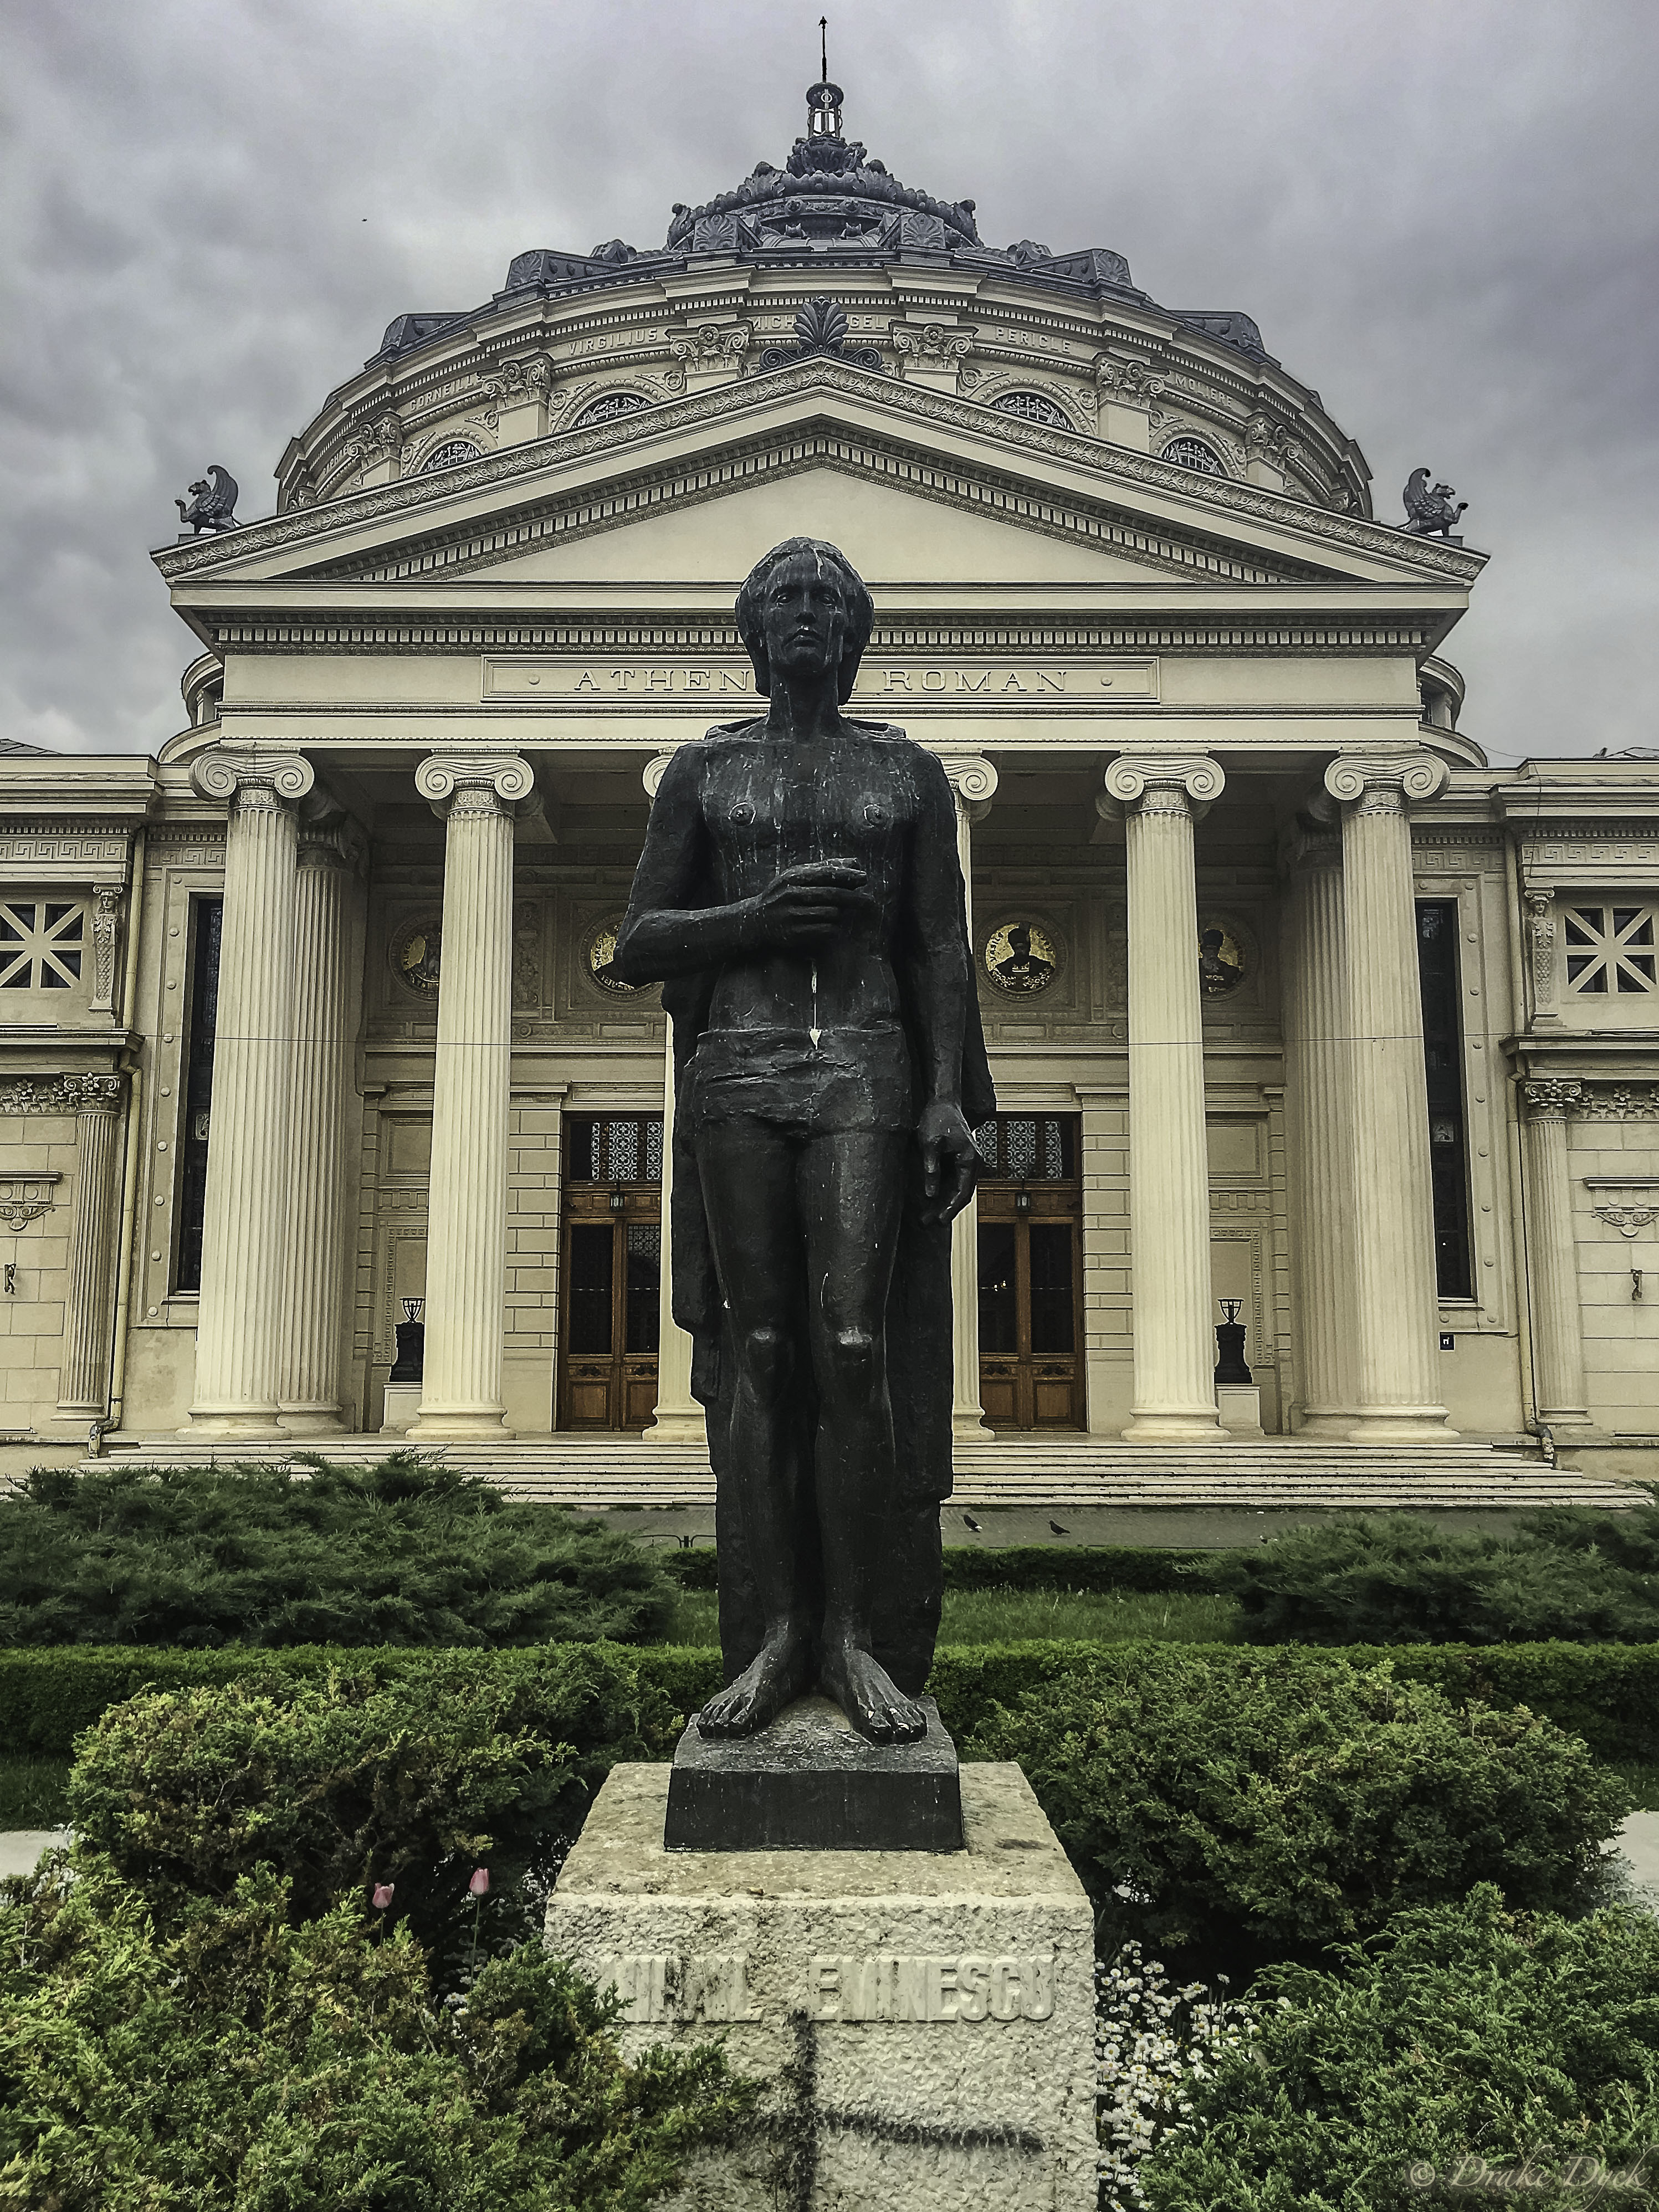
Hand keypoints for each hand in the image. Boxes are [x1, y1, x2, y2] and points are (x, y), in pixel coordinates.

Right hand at [751, 861, 873, 949]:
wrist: (754, 921)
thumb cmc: (781, 895)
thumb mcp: (797, 876)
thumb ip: (825, 868)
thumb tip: (855, 862)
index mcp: (793, 877)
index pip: (826, 873)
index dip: (847, 875)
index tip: (863, 878)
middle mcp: (791, 895)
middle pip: (832, 895)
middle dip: (854, 897)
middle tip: (869, 901)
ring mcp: (792, 916)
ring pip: (831, 914)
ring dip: (841, 914)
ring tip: (840, 913)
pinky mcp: (794, 934)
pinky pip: (825, 931)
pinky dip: (834, 928)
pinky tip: (832, 925)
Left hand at [917, 1100, 979, 1223]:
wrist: (943, 1102)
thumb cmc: (937, 1119)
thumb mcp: (929, 1143)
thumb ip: (931, 1169)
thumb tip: (931, 1194)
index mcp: (969, 1159)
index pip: (962, 1191)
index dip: (950, 1208)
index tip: (940, 1221)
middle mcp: (973, 1162)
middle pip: (962, 1194)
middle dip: (946, 1210)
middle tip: (929, 1223)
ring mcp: (969, 1162)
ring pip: (958, 1190)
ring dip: (944, 1204)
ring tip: (926, 1217)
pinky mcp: (960, 1161)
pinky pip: (954, 1182)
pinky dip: (944, 1193)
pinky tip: (931, 1202)